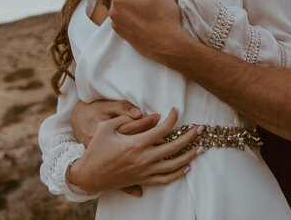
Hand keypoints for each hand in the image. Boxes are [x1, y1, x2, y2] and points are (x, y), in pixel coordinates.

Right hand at [67, 108, 204, 194]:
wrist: (89, 175)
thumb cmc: (96, 149)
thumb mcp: (106, 127)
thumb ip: (126, 118)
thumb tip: (146, 114)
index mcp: (135, 144)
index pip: (162, 130)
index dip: (172, 118)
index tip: (176, 110)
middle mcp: (143, 159)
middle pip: (174, 147)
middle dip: (190, 137)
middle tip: (201, 128)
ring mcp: (145, 172)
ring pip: (174, 166)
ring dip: (190, 156)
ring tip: (201, 148)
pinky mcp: (143, 180)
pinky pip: (165, 179)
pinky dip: (178, 173)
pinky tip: (187, 167)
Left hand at [109, 0, 190, 63]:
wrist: (169, 45)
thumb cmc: (163, 16)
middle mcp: (114, 12)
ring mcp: (117, 25)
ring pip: (122, 7)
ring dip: (131, 4)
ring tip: (148, 4)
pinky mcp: (123, 35)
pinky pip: (124, 19)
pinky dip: (132, 15)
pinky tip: (146, 16)